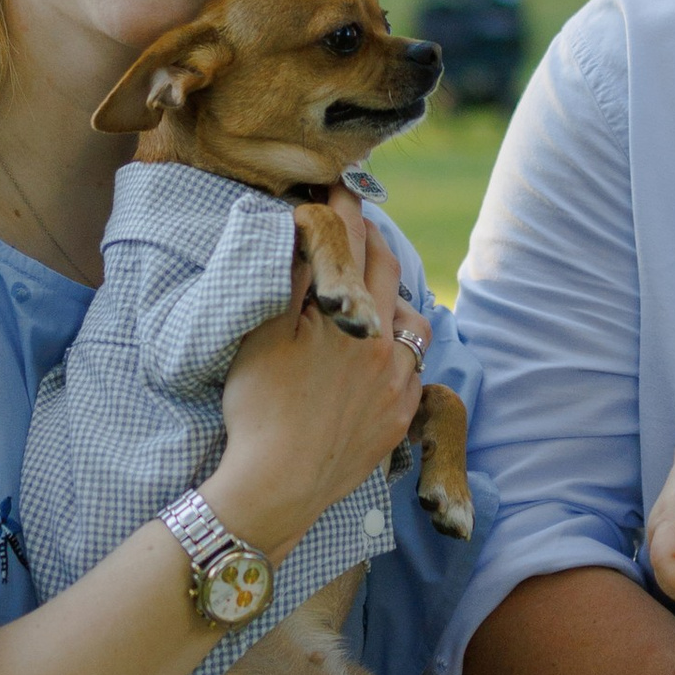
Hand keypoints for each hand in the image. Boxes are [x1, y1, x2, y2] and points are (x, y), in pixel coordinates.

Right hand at [211, 201, 423, 563]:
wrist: (276, 487)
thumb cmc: (259, 407)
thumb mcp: (262, 332)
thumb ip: (291, 277)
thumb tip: (306, 230)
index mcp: (354, 318)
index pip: (353, 244)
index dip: (343, 209)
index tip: (336, 187)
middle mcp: (387, 346)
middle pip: (389, 273)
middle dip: (371, 243)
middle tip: (352, 227)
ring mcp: (399, 386)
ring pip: (414, 322)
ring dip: (393, 298)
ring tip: (369, 295)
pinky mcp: (399, 420)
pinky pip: (413, 370)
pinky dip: (398, 350)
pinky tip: (375, 353)